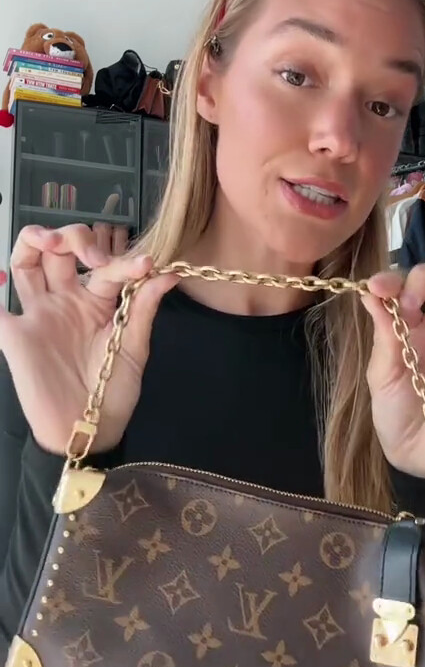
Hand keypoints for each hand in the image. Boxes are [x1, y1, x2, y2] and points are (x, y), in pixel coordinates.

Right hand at [0, 225, 177, 454]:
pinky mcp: (16, 336)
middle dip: (75, 238)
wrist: (89, 428)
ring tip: (49, 239)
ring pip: (27, 263)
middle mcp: (66, 300)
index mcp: (97, 302)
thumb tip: (168, 273)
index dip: (124, 262)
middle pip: (61, 252)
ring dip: (35, 241)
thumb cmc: (113, 390)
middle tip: (91, 255)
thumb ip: (144, 308)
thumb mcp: (135, 349)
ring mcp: (39, 314)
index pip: (106, 268)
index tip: (145, 266)